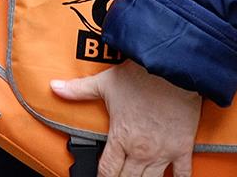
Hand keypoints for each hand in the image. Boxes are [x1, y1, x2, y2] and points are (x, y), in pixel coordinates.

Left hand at [51, 59, 200, 176]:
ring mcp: (163, 152)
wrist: (171, 70)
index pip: (107, 170)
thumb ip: (78, 90)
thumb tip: (54, 86)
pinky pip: (183, 174)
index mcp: (121, 138)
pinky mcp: (182, 148)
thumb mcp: (104, 83)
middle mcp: (141, 151)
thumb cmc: (138, 77)